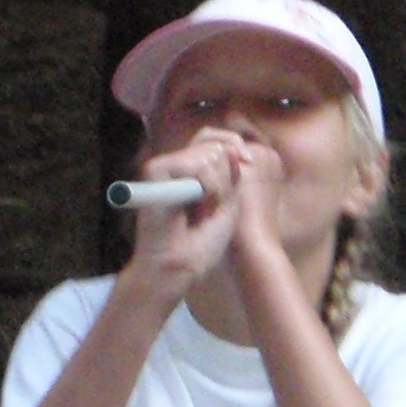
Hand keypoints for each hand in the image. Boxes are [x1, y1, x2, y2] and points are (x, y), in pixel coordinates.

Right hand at [121, 130, 245, 297]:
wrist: (179, 268)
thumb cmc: (201, 245)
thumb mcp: (228, 203)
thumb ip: (231, 173)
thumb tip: (231, 148)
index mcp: (191, 171)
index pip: (214, 138)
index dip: (233, 145)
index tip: (249, 163)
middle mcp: (176, 165)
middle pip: (214, 142)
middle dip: (226, 175)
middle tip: (215, 207)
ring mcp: (164, 167)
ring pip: (210, 153)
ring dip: (218, 186)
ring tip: (204, 212)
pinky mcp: (155, 171)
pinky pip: (198, 163)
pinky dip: (208, 186)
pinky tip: (198, 208)